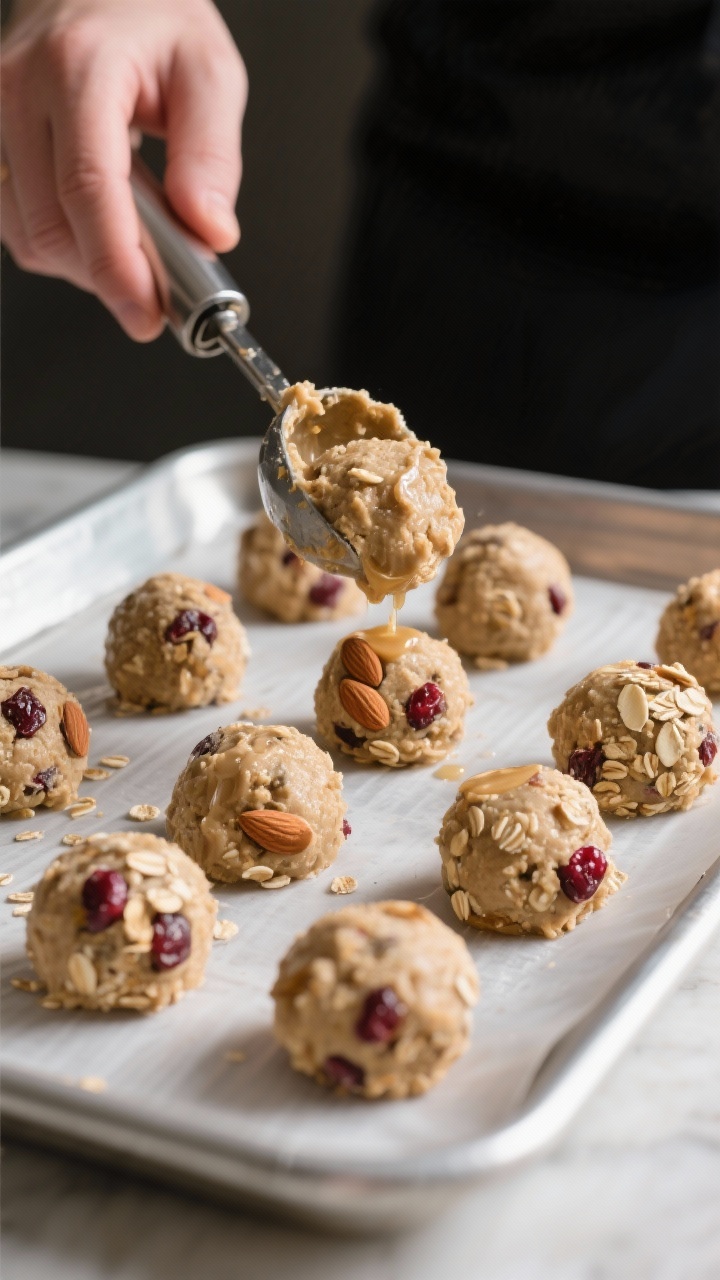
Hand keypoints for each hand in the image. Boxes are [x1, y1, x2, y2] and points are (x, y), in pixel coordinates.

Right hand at [1, 0, 247, 338]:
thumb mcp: (209, 74)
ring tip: (132, 240)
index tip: (146, 312)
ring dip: (84, 264)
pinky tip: (94, 225)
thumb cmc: (152, 22)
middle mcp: (18, 88)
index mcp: (79, 67)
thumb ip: (212, 156)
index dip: (117, 265)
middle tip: (160, 283)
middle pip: (51, 226)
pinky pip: (11, 223)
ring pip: (26, 236)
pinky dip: (58, 244)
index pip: (87, 188)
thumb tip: (210, 232)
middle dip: (109, 274)